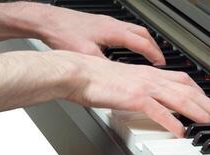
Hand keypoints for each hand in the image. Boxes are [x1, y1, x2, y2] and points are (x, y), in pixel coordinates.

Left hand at [32, 3, 165, 64]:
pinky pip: (124, 30)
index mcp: (114, 32)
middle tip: (159, 59)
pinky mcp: (101, 24)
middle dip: (154, 47)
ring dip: (144, 42)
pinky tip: (126, 47)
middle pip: (143, 33)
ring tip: (147, 53)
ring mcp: (107, 22)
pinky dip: (132, 39)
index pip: (142, 43)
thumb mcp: (87, 55)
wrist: (48, 21)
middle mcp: (113, 24)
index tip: (162, 64)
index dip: (155, 55)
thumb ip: (105, 66)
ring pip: (134, 30)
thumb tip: (118, 77)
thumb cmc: (64, 33)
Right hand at [47, 51, 209, 137]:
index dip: (202, 92)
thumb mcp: (127, 81)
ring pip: (180, 99)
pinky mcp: (134, 98)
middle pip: (189, 90)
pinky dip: (172, 122)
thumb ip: (142, 89)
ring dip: (200, 111)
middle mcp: (151, 78)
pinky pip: (158, 111)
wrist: (81, 73)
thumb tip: (153, 101)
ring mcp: (144, 88)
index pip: (184, 81)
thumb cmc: (99, 78)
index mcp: (150, 74)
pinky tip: (181, 132)